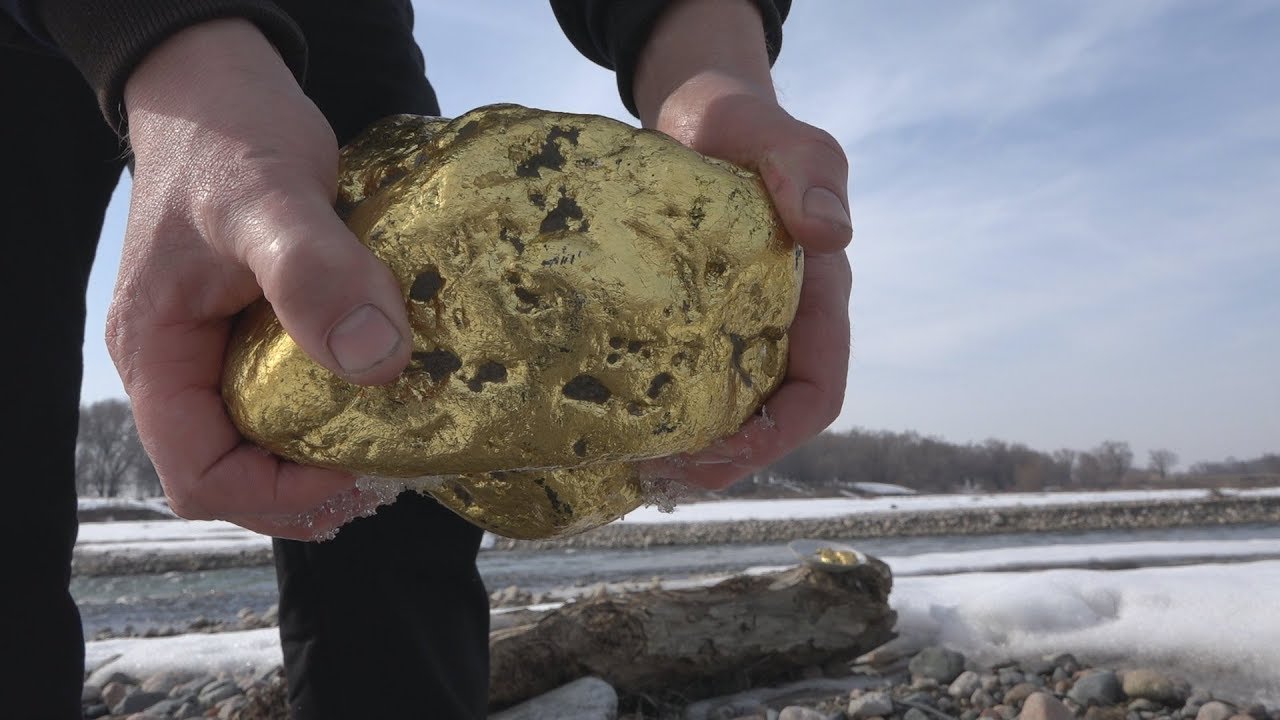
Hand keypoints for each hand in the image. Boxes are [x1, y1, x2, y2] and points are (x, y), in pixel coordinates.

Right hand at [107, 20, 410, 537]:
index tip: (354, 471)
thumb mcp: (272, 197)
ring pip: (262, 440)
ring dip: (323, 458)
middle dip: (308, 489)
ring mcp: (216, 349)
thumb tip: (376, 364)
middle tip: (388, 473)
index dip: (277, 495)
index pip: (200, 477)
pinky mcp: (255, 327)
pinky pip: (287, 394)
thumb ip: (314, 273)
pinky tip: (383, 399)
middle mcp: (181, 366)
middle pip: (234, 474)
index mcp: (160, 355)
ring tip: (391, 450)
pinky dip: (332, 411)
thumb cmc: (231, 135)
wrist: (221, 85)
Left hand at [634, 0, 852, 488]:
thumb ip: (808, 172)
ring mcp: (728, 329)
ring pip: (720, 412)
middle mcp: (776, 327)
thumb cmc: (744, 123)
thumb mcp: (784, 136)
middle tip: (657, 471)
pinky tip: (610, 427)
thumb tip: (830, 235)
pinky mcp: (682, 323)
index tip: (722, 453)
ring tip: (630, 464)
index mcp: (815, 300)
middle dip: (721, 460)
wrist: (694, 114)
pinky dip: (654, 414)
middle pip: (764, 422)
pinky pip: (678, 382)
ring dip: (685, 449)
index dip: (780, 436)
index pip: (818, 391)